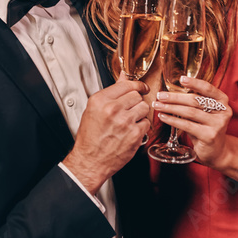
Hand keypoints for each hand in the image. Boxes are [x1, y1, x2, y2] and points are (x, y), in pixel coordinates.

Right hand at [63, 74, 149, 193]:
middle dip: (136, 102)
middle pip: (137, 95)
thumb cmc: (90, 138)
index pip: (126, 85)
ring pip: (144, 107)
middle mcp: (112, 109)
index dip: (137, 85)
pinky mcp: (134, 134)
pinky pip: (146, 123)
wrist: (90, 161)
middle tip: (130, 110)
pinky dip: (142, 126)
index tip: (141, 88)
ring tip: (131, 120)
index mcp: (100, 101)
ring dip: (140, 113)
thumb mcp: (94, 110)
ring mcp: (125, 121)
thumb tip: (123, 76)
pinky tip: (132, 130)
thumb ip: (111, 93)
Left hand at [153, 76, 232, 167]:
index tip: (181, 79)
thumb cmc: (206, 128)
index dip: (194, 83)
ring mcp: (217, 124)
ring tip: (158, 106)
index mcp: (222, 101)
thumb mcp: (204, 113)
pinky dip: (173, 120)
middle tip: (160, 95)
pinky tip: (163, 117)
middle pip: (195, 100)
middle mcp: (223, 111)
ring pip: (190, 112)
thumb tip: (170, 94)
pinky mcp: (209, 136)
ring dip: (171, 108)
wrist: (217, 151)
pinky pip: (187, 125)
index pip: (208, 88)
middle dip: (175, 97)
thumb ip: (194, 103)